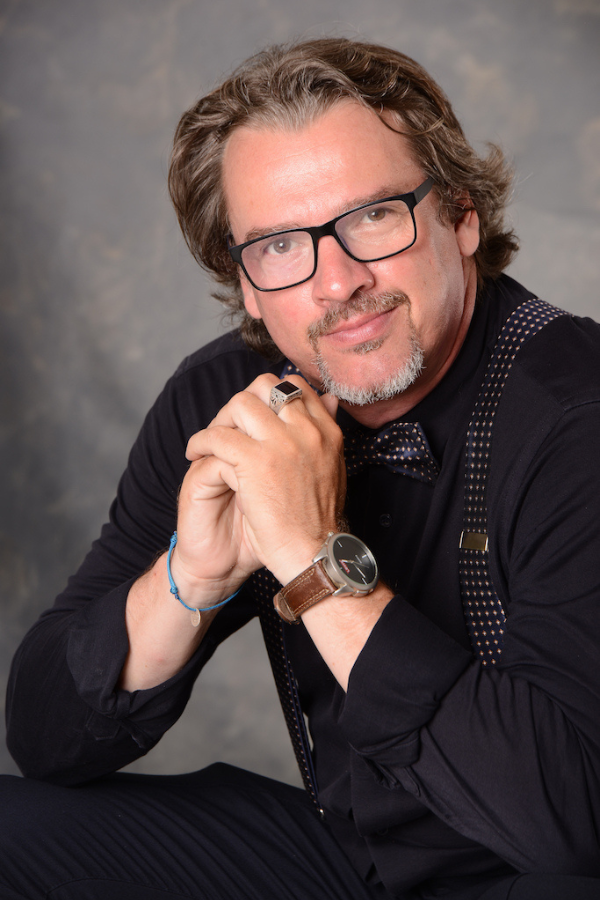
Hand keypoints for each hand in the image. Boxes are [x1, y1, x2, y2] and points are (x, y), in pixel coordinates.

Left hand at [184, 374, 345, 586]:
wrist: (312, 554)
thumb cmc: (316, 519)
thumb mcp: (331, 467)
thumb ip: (326, 431)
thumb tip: (330, 399)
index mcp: (327, 431)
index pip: (295, 386)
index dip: (268, 395)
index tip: (253, 417)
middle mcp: (308, 430)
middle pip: (265, 387)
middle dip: (240, 403)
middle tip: (228, 427)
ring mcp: (283, 443)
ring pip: (239, 404)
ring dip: (219, 420)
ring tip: (209, 443)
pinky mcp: (256, 462)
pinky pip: (218, 436)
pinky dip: (201, 442)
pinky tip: (196, 455)